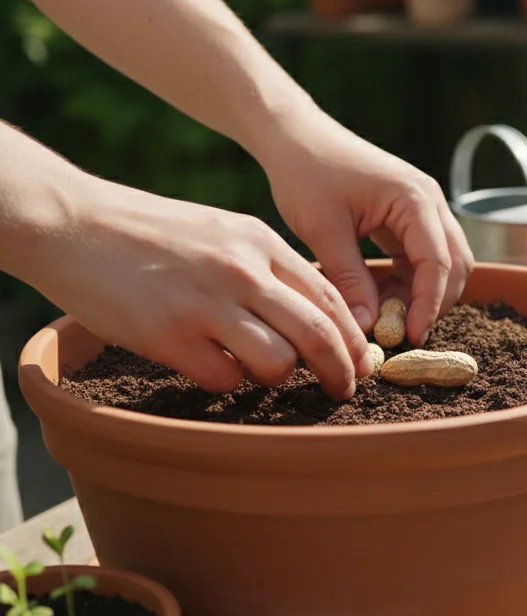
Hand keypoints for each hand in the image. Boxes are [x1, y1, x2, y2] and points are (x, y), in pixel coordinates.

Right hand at [25, 180, 374, 399]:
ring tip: (266, 376)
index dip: (353, 337)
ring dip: (279, 377)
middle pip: (318, 333)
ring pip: (279, 361)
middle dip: (341, 370)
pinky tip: (213, 368)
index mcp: (261, 243)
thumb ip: (265, 267)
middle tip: (345, 391)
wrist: (74, 224)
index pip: (330, 298)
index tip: (362, 363)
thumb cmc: (151, 233)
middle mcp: (242, 271)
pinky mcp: (170, 334)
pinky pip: (224, 377)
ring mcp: (207, 304)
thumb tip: (308, 314)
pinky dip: (227, 381)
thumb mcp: (222, 232)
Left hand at [253, 109, 473, 346]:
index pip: (438, 262)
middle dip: (436, 302)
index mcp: (415, 199)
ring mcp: (424, 208)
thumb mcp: (324, 230)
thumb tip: (368, 327)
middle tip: (405, 335)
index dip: (427, 305)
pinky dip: (410, 282)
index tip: (410, 337)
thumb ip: (349, 279)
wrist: (296, 137)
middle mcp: (430, 201)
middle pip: (456, 264)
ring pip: (445, 262)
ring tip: (389, 319)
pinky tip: (382, 299)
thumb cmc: (307, 174)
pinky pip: (423, 256)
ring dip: (425, 293)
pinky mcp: (409, 216)